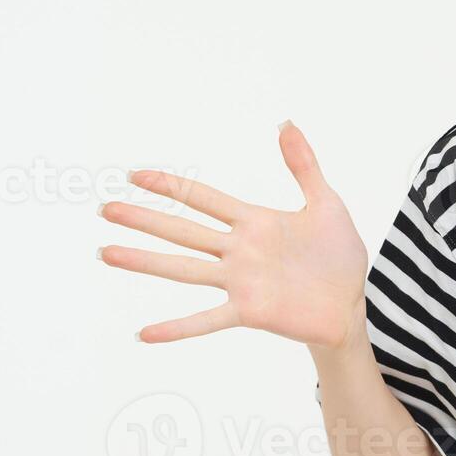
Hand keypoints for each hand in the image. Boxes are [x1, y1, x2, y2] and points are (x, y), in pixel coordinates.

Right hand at [99, 120, 367, 348]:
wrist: (351, 303)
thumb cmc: (338, 255)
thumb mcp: (326, 203)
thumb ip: (304, 165)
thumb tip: (286, 123)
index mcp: (253, 222)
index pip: (203, 198)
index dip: (171, 186)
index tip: (135, 175)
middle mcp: (237, 251)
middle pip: (182, 230)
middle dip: (144, 219)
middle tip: (105, 208)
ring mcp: (239, 282)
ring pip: (183, 269)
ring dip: (144, 261)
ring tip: (107, 253)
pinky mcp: (249, 311)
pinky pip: (206, 319)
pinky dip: (176, 328)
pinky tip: (144, 333)